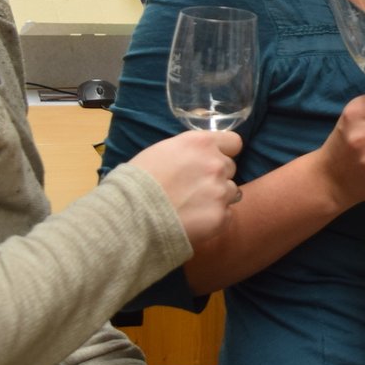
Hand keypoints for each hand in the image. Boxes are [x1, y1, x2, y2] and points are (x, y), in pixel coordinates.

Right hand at [129, 129, 242, 245]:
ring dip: (217, 198)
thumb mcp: (162, 151)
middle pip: (230, 168)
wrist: (130, 215)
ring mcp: (220, 191)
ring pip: (231, 192)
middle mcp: (216, 164)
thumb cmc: (137, 181)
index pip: (234, 142)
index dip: (223, 152)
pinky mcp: (220, 217)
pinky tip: (195, 222)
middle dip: (216, 176)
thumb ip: (188, 152)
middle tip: (195, 188)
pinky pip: (226, 215)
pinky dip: (214, 219)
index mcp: (201, 143)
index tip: (212, 161)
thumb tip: (196, 158)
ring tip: (193, 207)